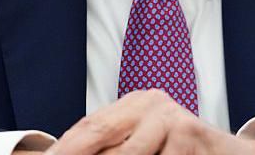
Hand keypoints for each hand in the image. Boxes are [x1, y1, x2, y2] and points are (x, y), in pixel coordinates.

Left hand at [43, 90, 254, 154]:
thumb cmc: (186, 153)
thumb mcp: (150, 144)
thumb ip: (118, 145)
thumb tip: (68, 152)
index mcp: (136, 105)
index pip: (89, 127)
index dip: (64, 147)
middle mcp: (151, 105)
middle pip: (99, 133)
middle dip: (75, 153)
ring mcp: (171, 119)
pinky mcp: (190, 135)